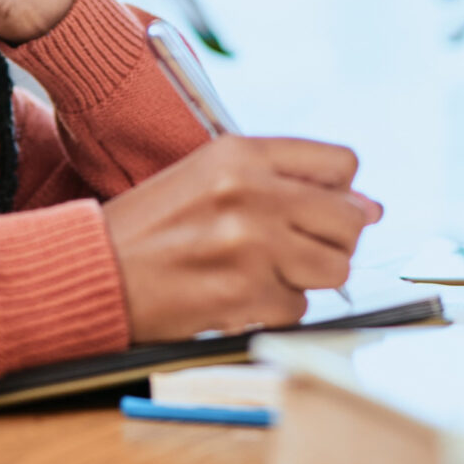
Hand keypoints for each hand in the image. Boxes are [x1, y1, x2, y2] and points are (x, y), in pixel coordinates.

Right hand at [101, 136, 383, 341]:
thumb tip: (372, 208)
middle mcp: (251, 193)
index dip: (339, 193)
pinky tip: (238, 296)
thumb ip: (285, 182)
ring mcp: (250, 247)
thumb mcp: (207, 178)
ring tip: (263, 272)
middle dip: (331, 241)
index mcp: (240, 154)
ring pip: (333, 269)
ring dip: (305, 278)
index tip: (321, 209)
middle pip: (349, 220)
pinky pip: (297, 308)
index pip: (342, 164)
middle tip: (293, 249)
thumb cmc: (148, 226)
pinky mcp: (244, 296)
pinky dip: (274, 309)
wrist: (91, 271)